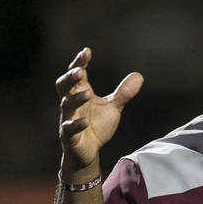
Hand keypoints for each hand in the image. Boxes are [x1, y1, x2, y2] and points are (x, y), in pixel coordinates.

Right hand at [55, 47, 143, 178]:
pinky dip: (76, 125)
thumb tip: (139, 75)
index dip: (79, 62)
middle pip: (63, 86)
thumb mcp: (113, 107)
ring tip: (87, 94)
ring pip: (65, 105)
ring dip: (75, 99)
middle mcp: (71, 104)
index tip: (87, 51)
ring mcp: (68, 119)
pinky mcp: (69, 136)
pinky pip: (68, 129)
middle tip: (80, 70)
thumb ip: (123, 93)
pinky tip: (86, 122)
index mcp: (80, 93)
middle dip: (70, 77)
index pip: (76, 74)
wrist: (89, 152)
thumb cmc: (97, 125)